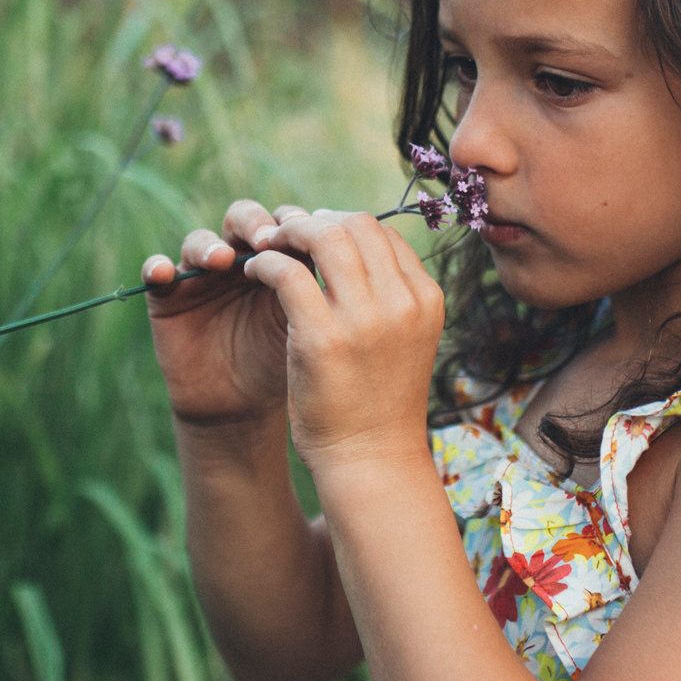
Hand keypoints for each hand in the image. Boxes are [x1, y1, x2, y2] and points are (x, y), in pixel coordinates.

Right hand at [142, 198, 306, 428]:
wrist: (243, 409)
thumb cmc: (282, 365)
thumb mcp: (307, 326)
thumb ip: (319, 288)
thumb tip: (354, 254)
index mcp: (279, 259)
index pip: (284, 222)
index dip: (296, 223)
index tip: (310, 234)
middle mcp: (239, 259)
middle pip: (244, 220)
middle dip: (257, 224)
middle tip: (269, 240)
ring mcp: (202, 275)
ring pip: (201, 241)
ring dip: (210, 244)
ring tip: (222, 260)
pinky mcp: (168, 296)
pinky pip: (156, 271)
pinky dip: (156, 267)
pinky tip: (163, 272)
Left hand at [236, 209, 445, 471]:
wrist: (371, 460)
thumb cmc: (380, 402)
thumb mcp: (405, 339)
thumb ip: (389, 295)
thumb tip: (354, 248)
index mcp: (425, 299)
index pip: (384, 233)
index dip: (343, 225)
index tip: (316, 236)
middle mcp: (402, 303)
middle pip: (356, 224)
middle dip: (315, 220)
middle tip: (287, 233)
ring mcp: (365, 320)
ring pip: (322, 236)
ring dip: (288, 232)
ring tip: (268, 245)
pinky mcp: (323, 339)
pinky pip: (287, 272)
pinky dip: (266, 262)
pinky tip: (255, 271)